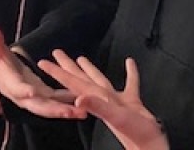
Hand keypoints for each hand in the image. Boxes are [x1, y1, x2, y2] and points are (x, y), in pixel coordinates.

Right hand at [0, 26, 84, 119]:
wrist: (6, 78)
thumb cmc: (2, 64)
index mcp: (12, 85)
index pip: (17, 88)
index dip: (24, 90)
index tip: (32, 92)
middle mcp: (25, 97)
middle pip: (39, 106)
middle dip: (54, 110)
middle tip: (68, 112)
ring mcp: (37, 99)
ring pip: (52, 108)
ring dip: (66, 111)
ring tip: (82, 114)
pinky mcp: (46, 97)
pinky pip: (59, 102)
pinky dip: (70, 103)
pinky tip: (85, 106)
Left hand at [38, 52, 168, 149]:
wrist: (150, 146)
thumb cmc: (135, 132)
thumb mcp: (115, 117)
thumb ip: (97, 106)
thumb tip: (78, 99)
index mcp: (97, 99)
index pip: (72, 83)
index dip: (58, 72)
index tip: (43, 63)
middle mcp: (103, 99)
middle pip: (80, 79)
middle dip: (68, 68)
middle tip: (56, 53)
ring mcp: (117, 101)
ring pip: (100, 81)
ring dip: (90, 69)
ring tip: (81, 57)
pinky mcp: (132, 102)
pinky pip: (129, 83)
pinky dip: (129, 73)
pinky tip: (129, 62)